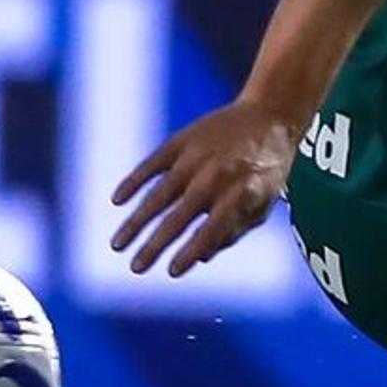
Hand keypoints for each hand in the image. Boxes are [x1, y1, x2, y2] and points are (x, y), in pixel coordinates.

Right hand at [109, 100, 299, 275]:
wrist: (268, 116)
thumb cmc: (265, 169)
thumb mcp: (263, 203)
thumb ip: (233, 231)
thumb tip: (199, 258)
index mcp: (241, 194)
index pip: (212, 229)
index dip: (191, 251)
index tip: (172, 271)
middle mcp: (216, 176)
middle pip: (179, 217)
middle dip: (154, 245)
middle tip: (136, 268)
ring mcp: (196, 157)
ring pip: (159, 194)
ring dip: (136, 222)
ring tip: (117, 245)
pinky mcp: (181, 140)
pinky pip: (152, 164)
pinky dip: (134, 181)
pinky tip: (117, 200)